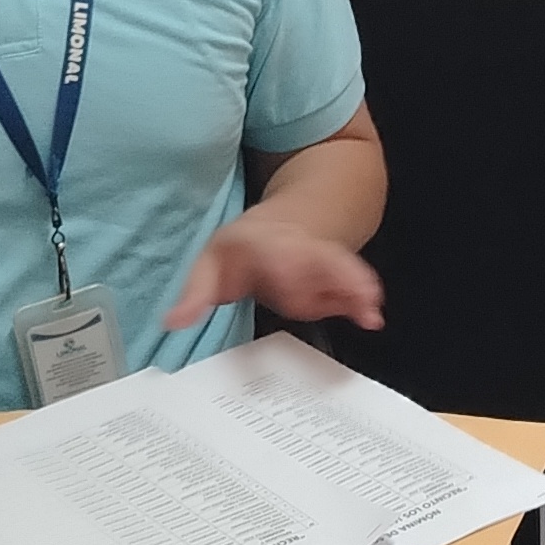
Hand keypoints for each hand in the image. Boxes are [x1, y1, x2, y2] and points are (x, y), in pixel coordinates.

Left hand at [168, 211, 385, 333]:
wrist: (288, 223)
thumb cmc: (244, 249)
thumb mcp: (211, 264)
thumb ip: (195, 294)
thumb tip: (172, 321)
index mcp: (261, 244)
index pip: (272, 253)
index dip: (281, 265)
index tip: (284, 280)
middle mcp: (296, 249)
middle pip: (310, 260)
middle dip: (315, 281)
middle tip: (313, 304)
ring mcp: (320, 261)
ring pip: (339, 269)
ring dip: (352, 287)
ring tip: (366, 308)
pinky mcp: (337, 276)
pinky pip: (352, 285)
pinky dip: (362, 299)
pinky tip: (371, 317)